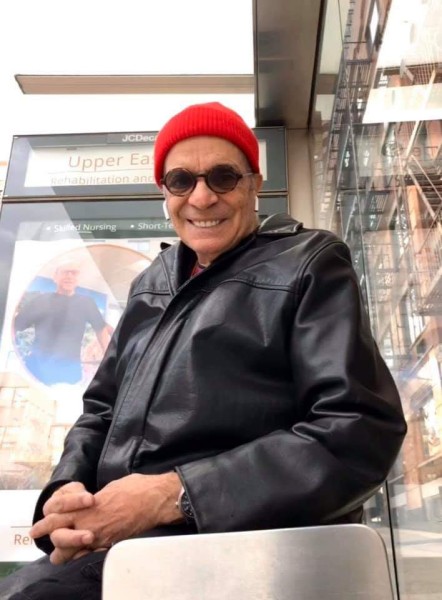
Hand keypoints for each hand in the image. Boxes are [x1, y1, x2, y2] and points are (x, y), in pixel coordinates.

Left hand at [31, 473, 182, 564]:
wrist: (155, 499)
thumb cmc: (134, 487)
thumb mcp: (109, 488)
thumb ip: (94, 500)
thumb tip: (90, 504)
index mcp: (87, 507)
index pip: (57, 517)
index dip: (45, 523)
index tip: (38, 527)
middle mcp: (90, 524)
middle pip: (59, 538)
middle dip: (49, 539)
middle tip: (41, 538)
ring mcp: (101, 537)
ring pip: (71, 552)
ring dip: (63, 551)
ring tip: (58, 552)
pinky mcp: (111, 544)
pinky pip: (89, 555)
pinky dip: (81, 555)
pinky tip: (80, 553)